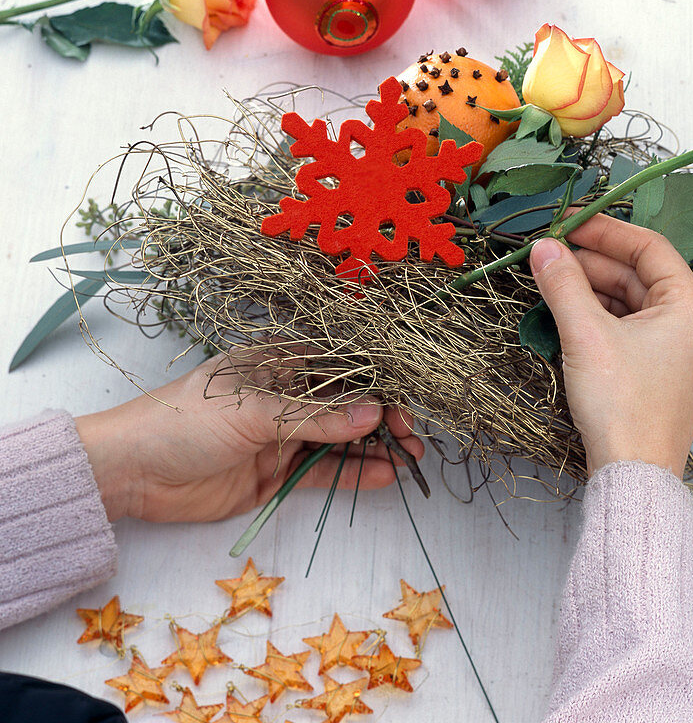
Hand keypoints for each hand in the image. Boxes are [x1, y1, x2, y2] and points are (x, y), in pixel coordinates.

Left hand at [75, 356, 423, 521]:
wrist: (132, 472)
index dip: (378, 383)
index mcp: (280, 364)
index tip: (404, 404)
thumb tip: (374, 414)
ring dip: (376, 448)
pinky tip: (384, 475)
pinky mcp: (277, 472)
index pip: (342, 368)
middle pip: (348, 405)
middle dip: (384, 418)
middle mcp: (287, 396)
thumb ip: (317, 417)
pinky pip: (324, 471)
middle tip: (411, 437)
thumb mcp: (255, 412)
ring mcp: (283, 435)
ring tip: (411, 459)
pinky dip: (354, 473)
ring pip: (341, 440)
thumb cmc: (186, 421)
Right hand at [529, 214, 692, 476]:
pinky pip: (633, 329)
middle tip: (549, 255)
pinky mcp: (665, 372)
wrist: (635, 475)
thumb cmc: (622, 404)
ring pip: (633, 303)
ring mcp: (682, 350)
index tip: (567, 223)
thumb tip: (542, 248)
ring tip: (552, 283)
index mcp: (691, 305)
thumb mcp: (586, 336)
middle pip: (640, 274)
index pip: (649, 247)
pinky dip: (602, 318)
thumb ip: (563, 284)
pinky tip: (570, 314)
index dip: (605, 231)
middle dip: (593, 263)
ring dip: (594, 291)